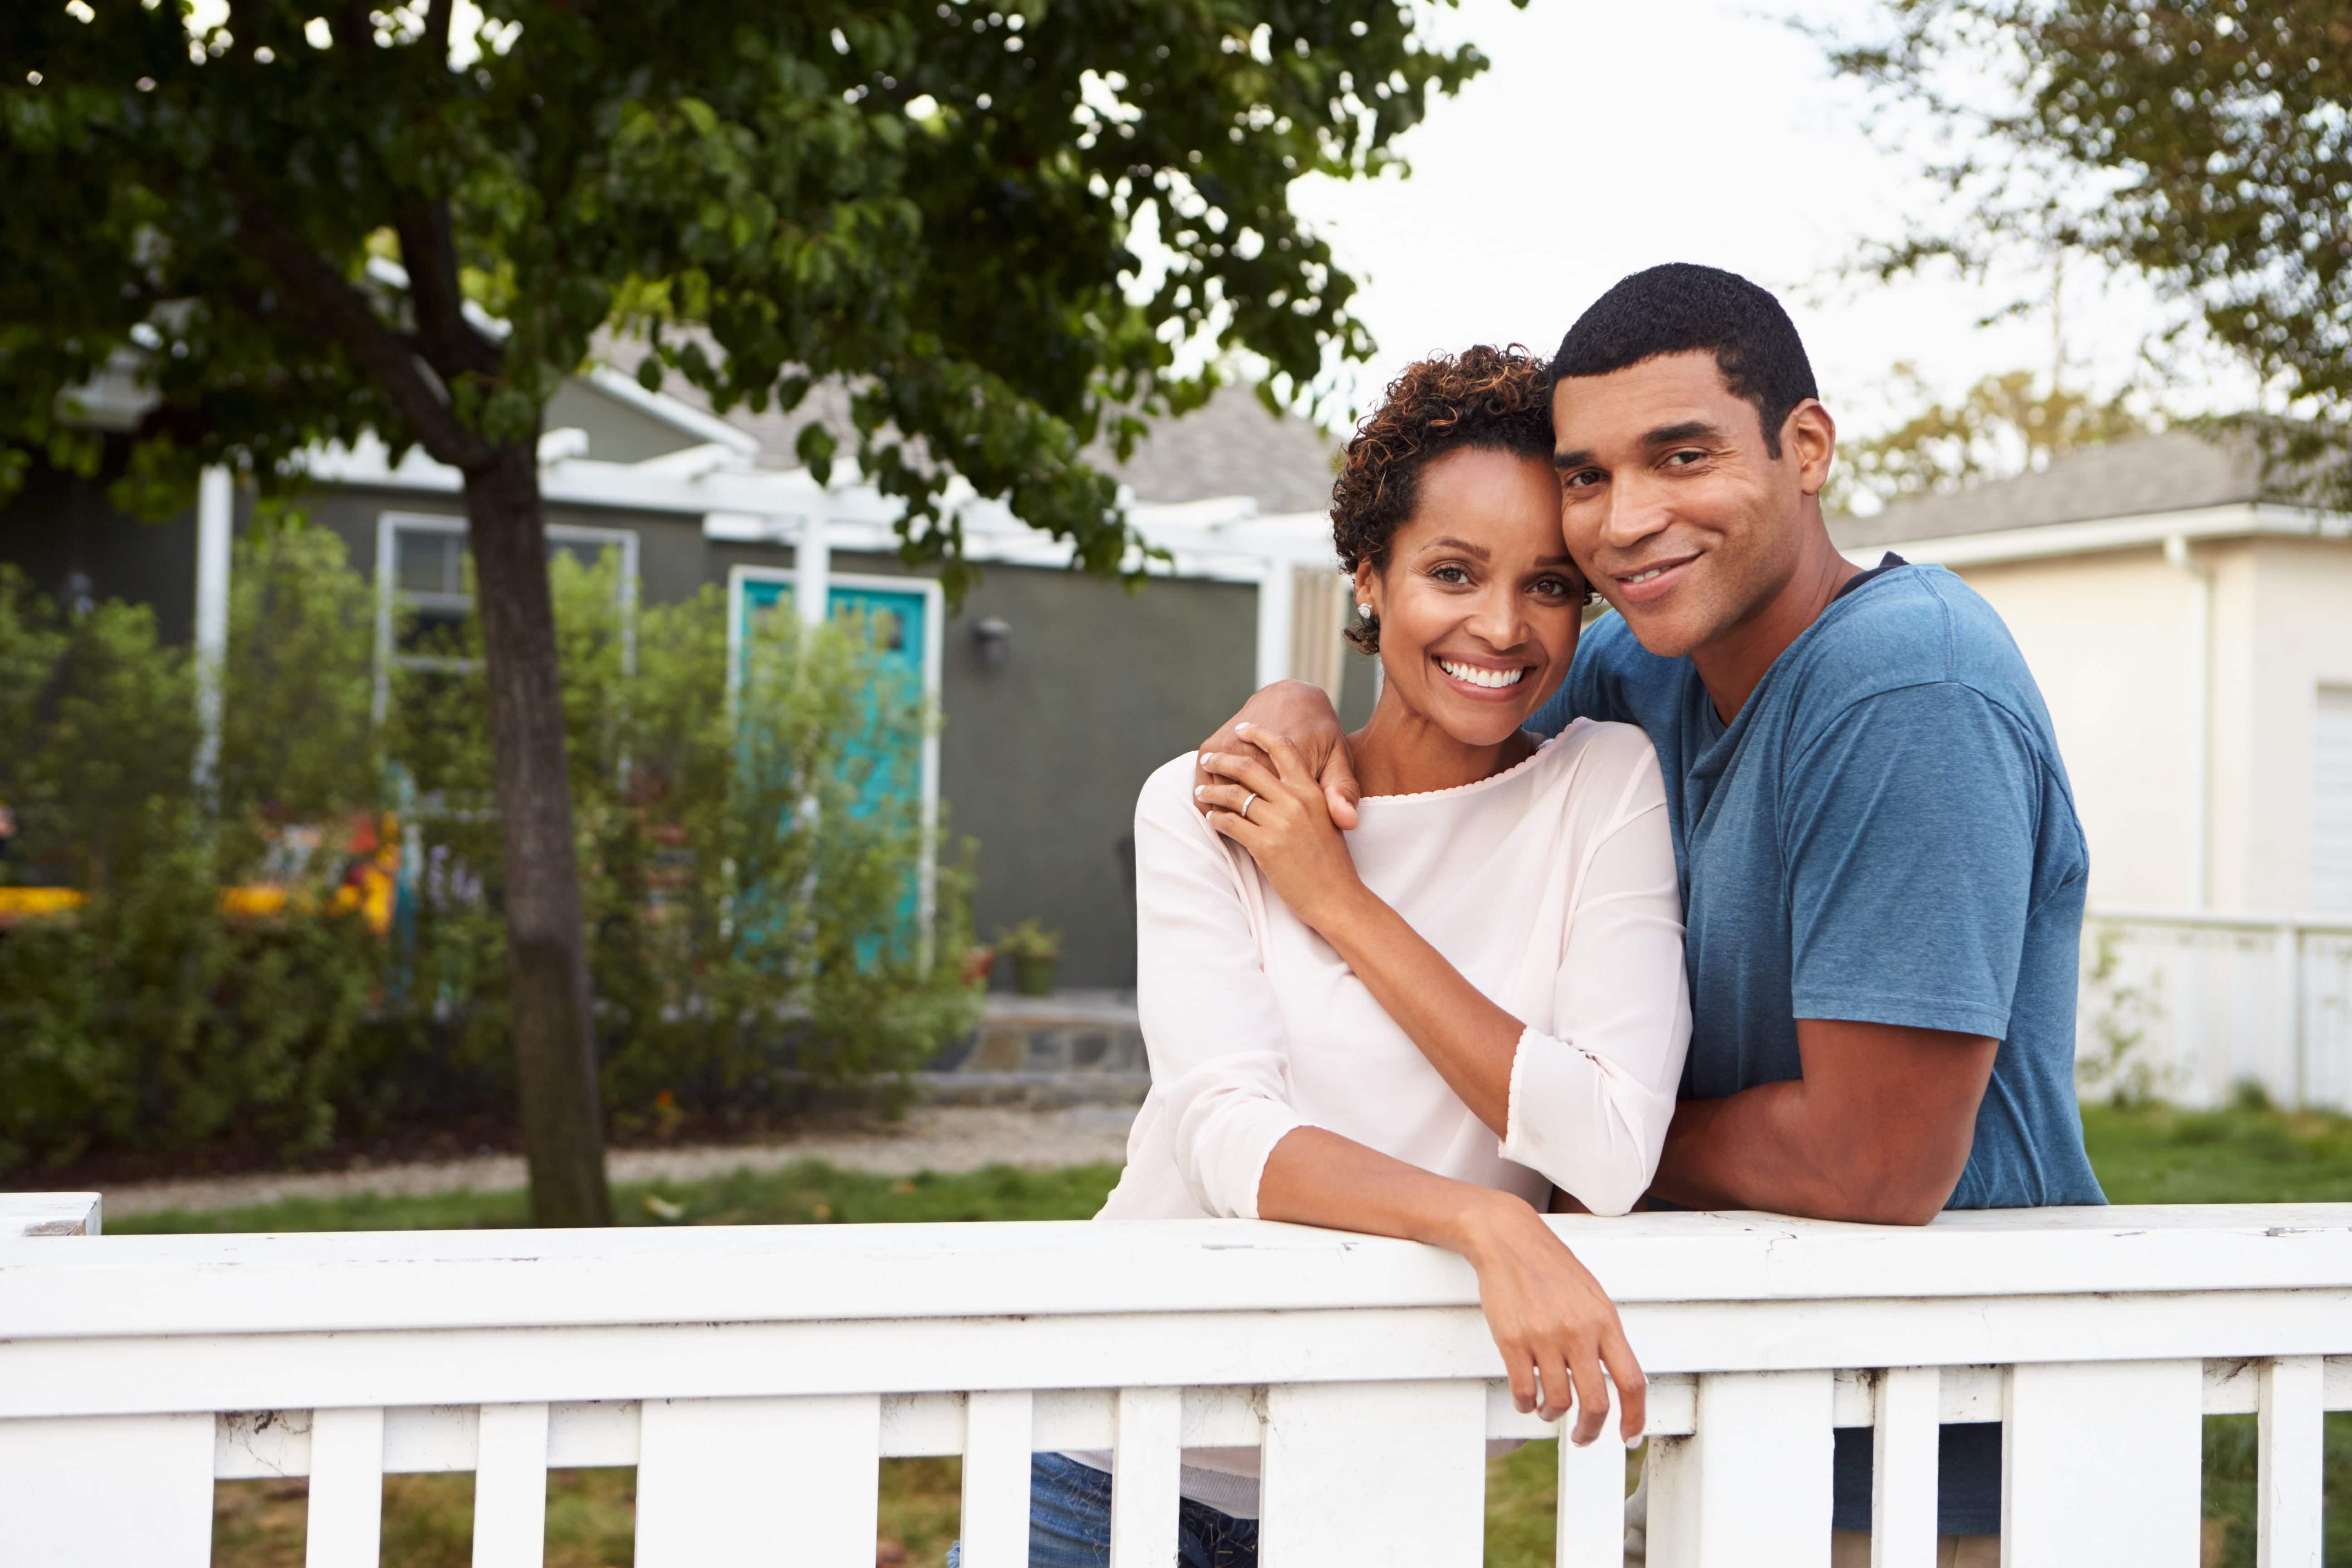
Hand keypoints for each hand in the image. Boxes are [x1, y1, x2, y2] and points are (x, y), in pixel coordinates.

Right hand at [1194, 680, 1360, 829]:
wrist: (1293, 695)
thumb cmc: (1320, 733)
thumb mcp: (1338, 761)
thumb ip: (1342, 792)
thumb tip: (1347, 822)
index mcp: (1282, 765)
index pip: (1265, 814)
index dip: (1268, 834)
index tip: (1274, 844)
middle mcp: (1250, 754)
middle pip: (1238, 807)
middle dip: (1240, 824)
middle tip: (1250, 834)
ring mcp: (1229, 747)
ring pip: (1218, 794)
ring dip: (1223, 810)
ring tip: (1235, 819)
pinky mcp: (1216, 741)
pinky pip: (1206, 778)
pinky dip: (1210, 791)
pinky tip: (1222, 801)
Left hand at [1198, 725, 1364, 930]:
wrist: (1338, 898)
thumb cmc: (1333, 863)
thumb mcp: (1328, 820)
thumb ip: (1310, 797)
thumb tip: (1286, 782)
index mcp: (1313, 790)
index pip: (1283, 748)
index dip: (1259, 734)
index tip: (1240, 729)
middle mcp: (1296, 801)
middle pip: (1249, 767)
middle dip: (1222, 760)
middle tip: (1207, 759)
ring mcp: (1280, 822)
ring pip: (1234, 795)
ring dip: (1212, 791)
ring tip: (1201, 792)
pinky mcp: (1266, 846)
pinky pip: (1230, 823)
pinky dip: (1215, 819)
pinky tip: (1210, 819)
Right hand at [1454, 1193, 1645, 1444]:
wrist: (1508, 1239)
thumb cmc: (1552, 1268)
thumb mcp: (1592, 1297)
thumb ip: (1605, 1336)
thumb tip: (1619, 1381)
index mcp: (1604, 1321)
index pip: (1632, 1382)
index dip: (1635, 1417)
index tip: (1629, 1437)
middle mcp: (1578, 1332)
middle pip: (1596, 1403)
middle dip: (1591, 1430)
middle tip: (1583, 1437)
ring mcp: (1543, 1338)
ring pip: (1557, 1402)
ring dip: (1553, 1416)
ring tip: (1548, 1411)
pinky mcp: (1511, 1341)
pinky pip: (1523, 1392)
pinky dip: (1526, 1405)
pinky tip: (1526, 1399)